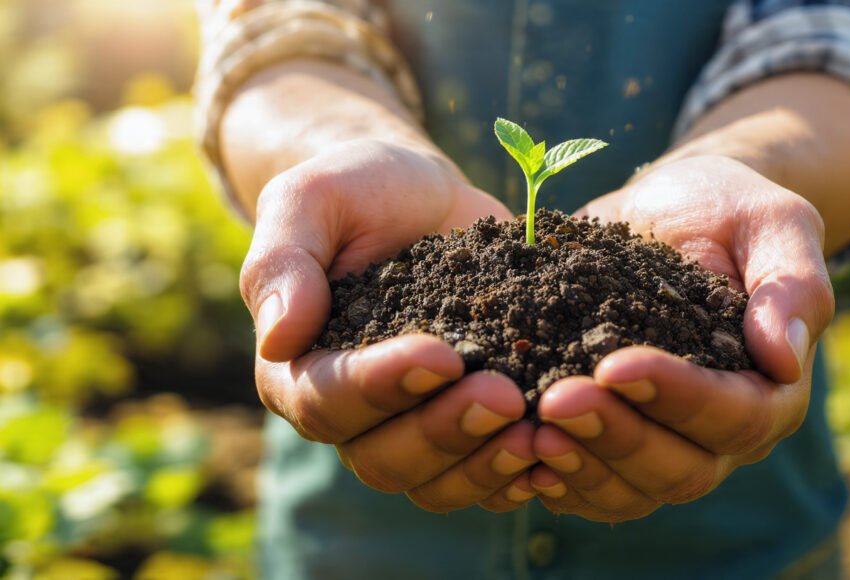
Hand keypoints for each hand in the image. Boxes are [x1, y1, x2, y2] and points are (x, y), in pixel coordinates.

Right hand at [241, 139, 538, 512]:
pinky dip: (518, 475)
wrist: (423, 195)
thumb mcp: (313, 200)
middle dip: (445, 432)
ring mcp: (412, 425)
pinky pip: (484, 478)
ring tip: (540, 433)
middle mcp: (353, 413)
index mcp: (299, 368)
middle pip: (383, 459)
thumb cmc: (359, 191)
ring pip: (435, 482)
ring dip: (486, 465)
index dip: (381, 387)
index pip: (326, 401)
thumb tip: (277, 338)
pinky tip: (559, 455)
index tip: (442, 355)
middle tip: (505, 395)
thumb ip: (283, 261)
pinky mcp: (466, 426)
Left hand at [529, 155, 833, 521]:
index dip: (676, 397)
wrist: (669, 209)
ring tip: (529, 433)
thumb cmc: (728, 210)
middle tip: (555, 401)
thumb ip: (792, 285)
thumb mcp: (773, 222)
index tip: (615, 364)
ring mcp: (667, 444)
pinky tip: (515, 451)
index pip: (735, 416)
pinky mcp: (617, 441)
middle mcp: (722, 434)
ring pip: (631, 490)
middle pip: (681, 469)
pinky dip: (556, 476)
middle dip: (616, 437)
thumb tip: (785, 359)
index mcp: (771, 390)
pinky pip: (591, 484)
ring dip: (580, 466)